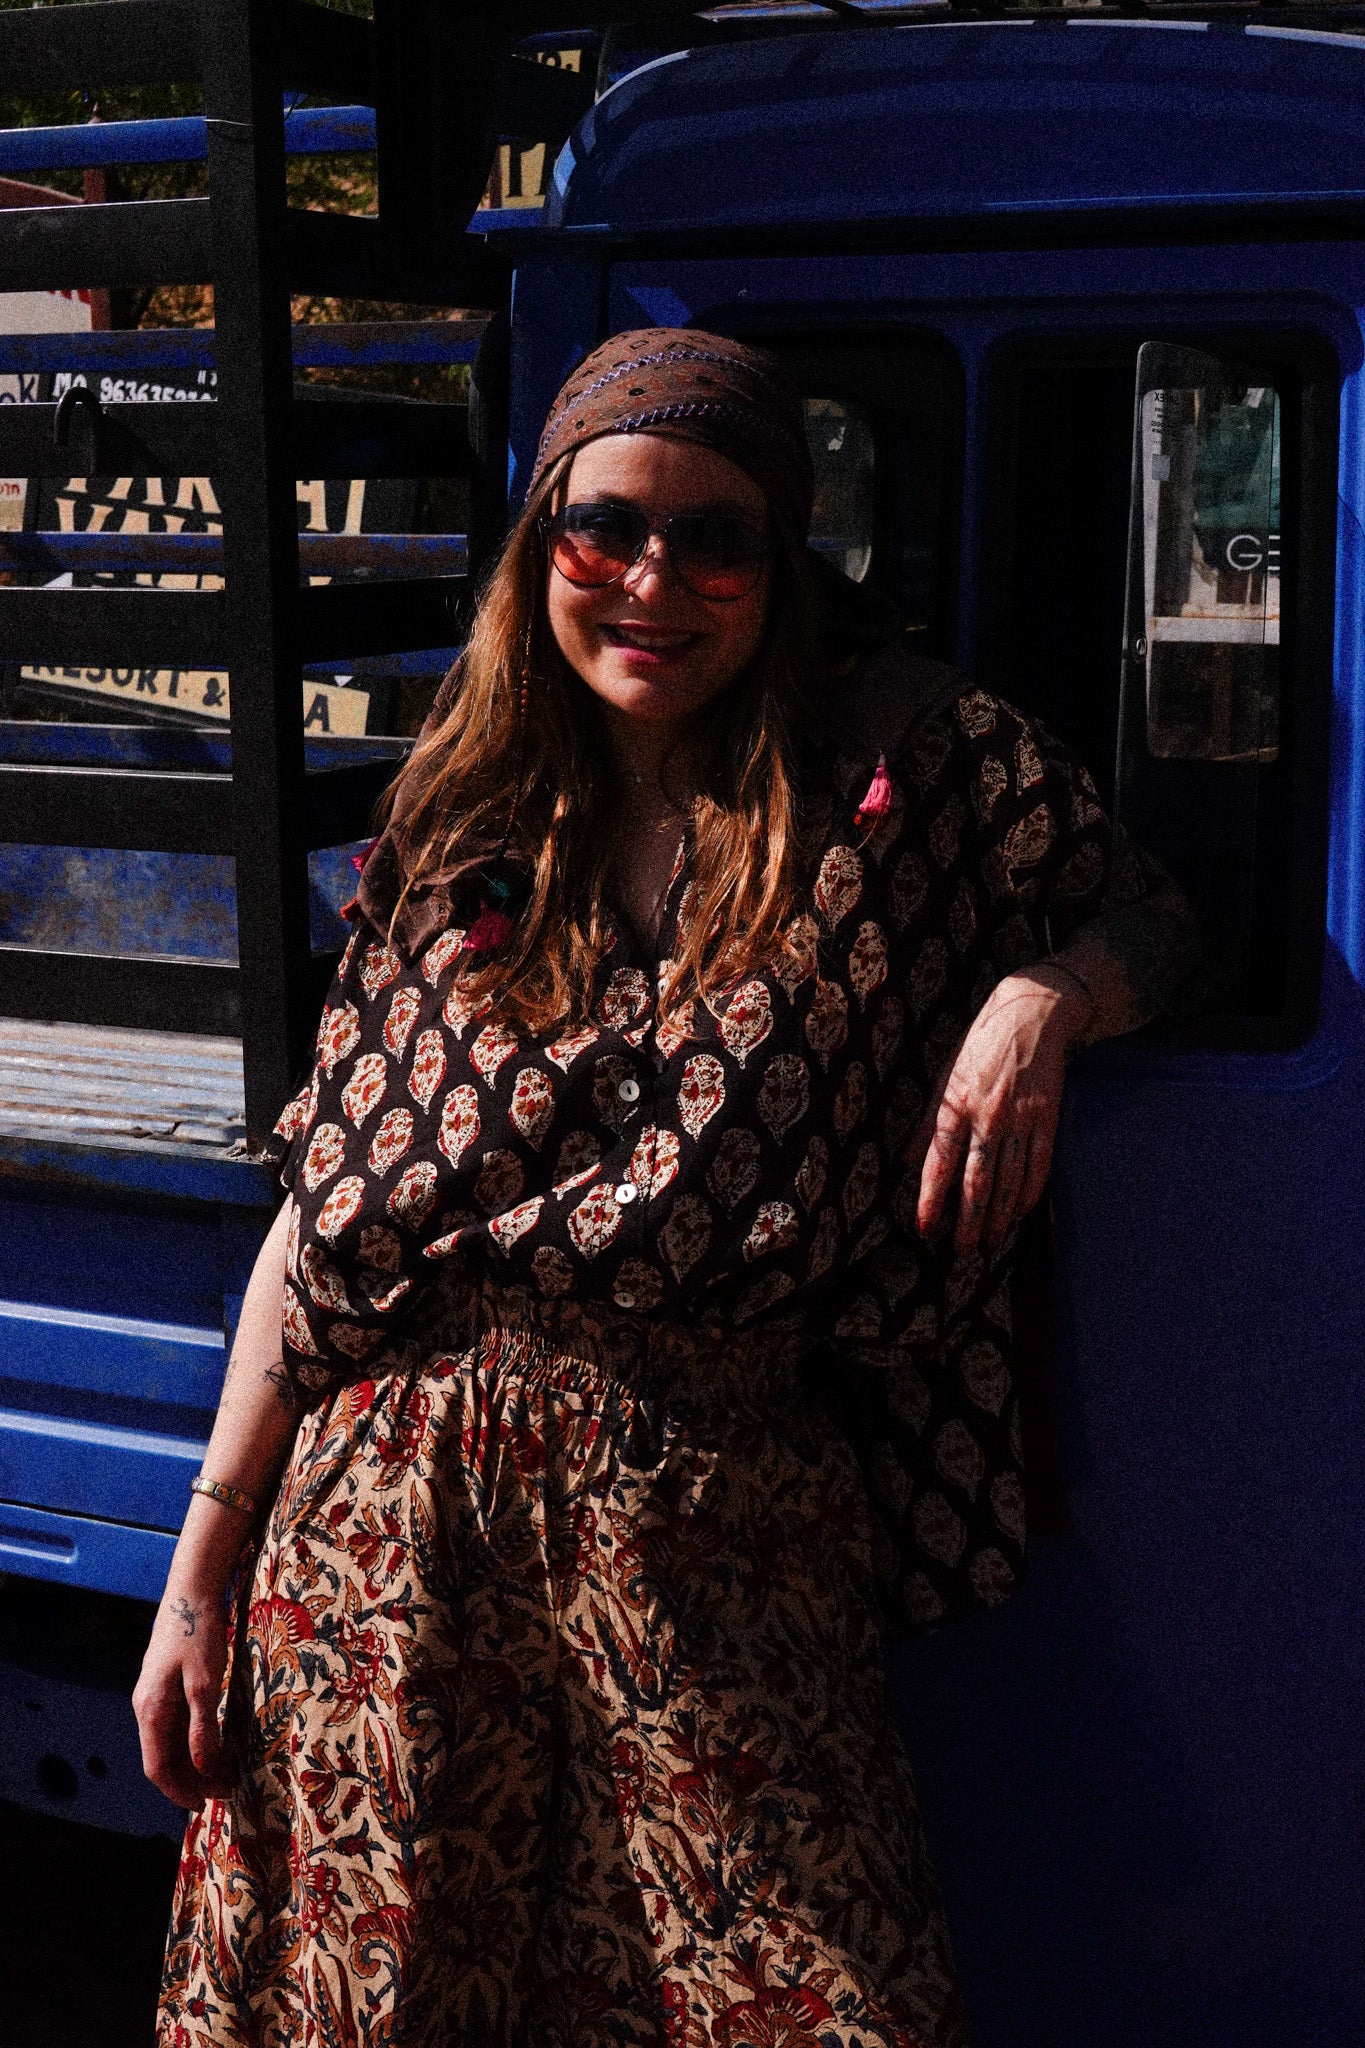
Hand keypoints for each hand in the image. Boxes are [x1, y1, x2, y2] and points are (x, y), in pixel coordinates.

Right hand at [133, 1581, 230, 1809]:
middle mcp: (147, 1708)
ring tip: (224, 1775)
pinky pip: (176, 1727)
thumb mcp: (205, 1681)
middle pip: (163, 1759)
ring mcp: (155, 1698)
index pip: (158, 1767)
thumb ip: (203, 1726)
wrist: (190, 1592)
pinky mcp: (166, 1688)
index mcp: (151, 1710)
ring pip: (170, 1744)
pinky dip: (193, 1743)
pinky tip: (215, 1747)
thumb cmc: (198, 1632)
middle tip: (224, 1792)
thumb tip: (204, 1768)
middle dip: (190, 1780)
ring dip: (193, 1764)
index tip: (205, 1805)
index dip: (180, 1790)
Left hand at [911, 966, 1091, 1254]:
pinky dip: (1030, 1192)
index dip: (931, 1199)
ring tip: (989, 1242)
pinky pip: (1039, 1164)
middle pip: (976, 1180)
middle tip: (961, 1252)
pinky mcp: (1047, 1117)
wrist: (1030, 1014)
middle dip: (968, 1221)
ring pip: (1009, 1179)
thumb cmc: (979, 1046)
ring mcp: (1020, 1118)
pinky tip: (1021, 1213)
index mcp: (955, 1105)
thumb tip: (904, 1161)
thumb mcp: (945, 1078)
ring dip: (999, 1215)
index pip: (939, 1162)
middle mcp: (987, 1116)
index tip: (925, 1229)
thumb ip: (928, 1123)